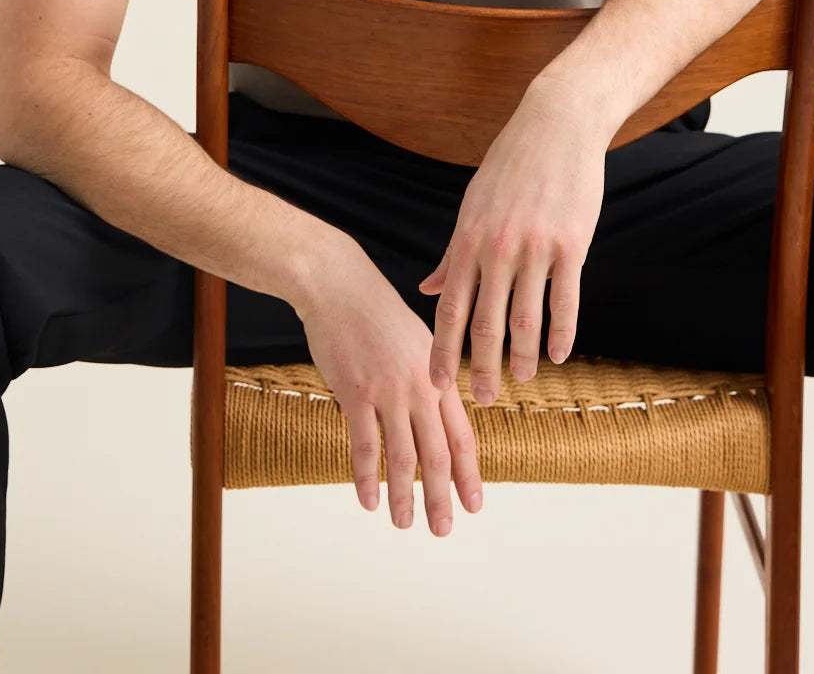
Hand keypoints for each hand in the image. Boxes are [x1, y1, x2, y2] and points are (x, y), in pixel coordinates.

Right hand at [294, 239, 484, 535]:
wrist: (340, 285)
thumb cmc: (375, 312)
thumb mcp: (416, 340)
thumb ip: (429, 377)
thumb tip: (438, 411)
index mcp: (437, 375)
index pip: (461, 433)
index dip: (469, 472)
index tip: (474, 504)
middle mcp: (420, 386)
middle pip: (437, 453)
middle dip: (442, 496)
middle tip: (443, 528)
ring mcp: (389, 390)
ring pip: (403, 456)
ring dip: (404, 496)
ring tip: (405, 524)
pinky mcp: (357, 392)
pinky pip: (365, 445)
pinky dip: (367, 477)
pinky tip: (368, 500)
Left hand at [418, 78, 607, 404]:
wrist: (556, 125)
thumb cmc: (510, 165)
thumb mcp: (472, 205)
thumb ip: (452, 252)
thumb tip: (428, 287)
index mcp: (468, 239)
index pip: (450, 307)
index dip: (443, 349)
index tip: (437, 383)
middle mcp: (497, 247)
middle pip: (484, 322)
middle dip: (479, 366)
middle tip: (481, 399)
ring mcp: (536, 247)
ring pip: (526, 317)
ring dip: (522, 357)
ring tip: (521, 381)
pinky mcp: (571, 244)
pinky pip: (566, 299)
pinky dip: (562, 332)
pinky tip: (560, 355)